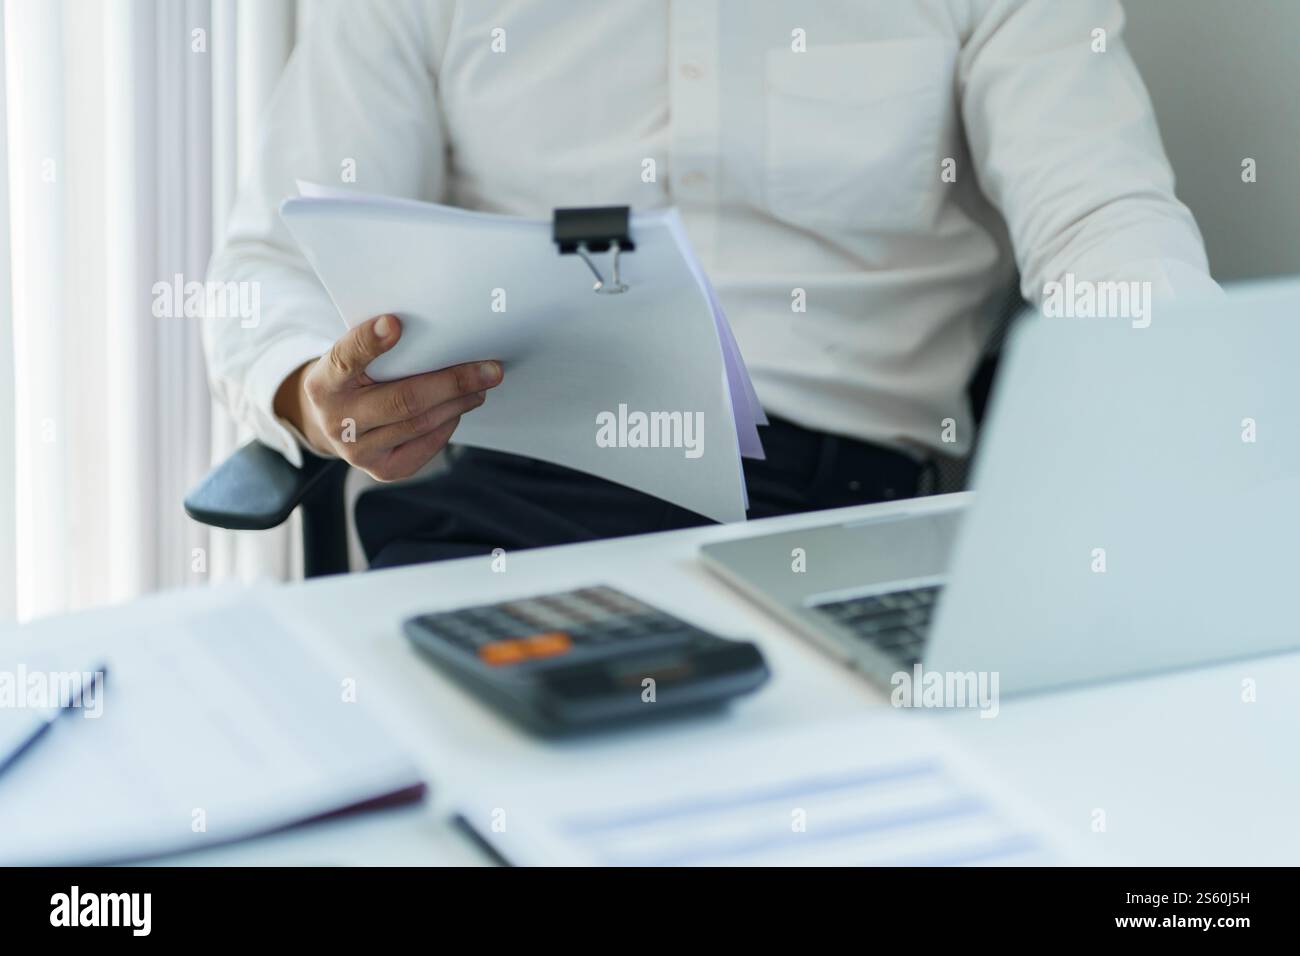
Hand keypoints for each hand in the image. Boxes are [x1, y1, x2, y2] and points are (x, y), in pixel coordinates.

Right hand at [273, 314, 502, 480]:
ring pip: (421, 423)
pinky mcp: (383, 470)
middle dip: (454, 382)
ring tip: (482, 386)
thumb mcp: (351, 358)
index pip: (345, 359)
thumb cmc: (352, 378)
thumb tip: (438, 332)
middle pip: (403, 400)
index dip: (368, 341)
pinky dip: (448, 423)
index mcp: (323, 383)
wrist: (334, 422)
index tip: (394, 323)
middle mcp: (337, 421)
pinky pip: (426, 444)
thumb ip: (377, 348)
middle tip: (489, 369)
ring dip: (459, 403)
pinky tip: (459, 407)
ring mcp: (358, 452)